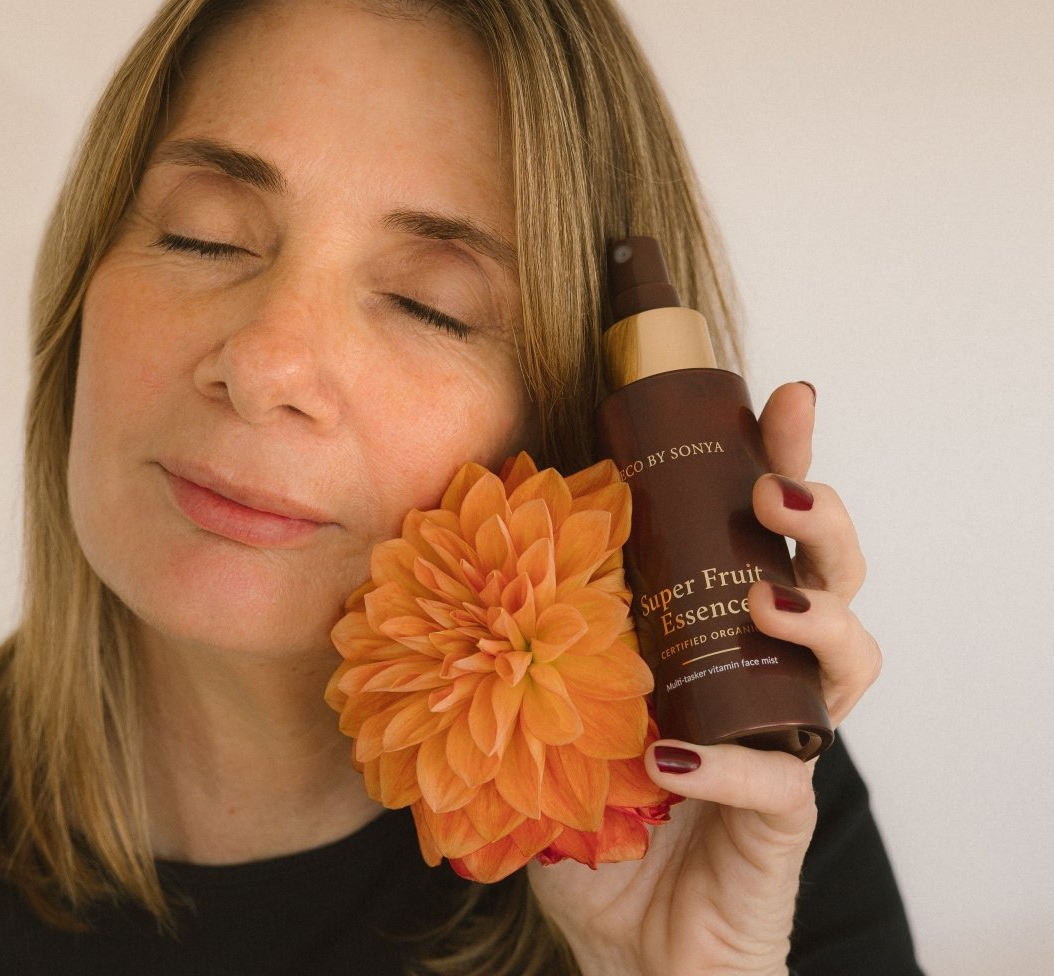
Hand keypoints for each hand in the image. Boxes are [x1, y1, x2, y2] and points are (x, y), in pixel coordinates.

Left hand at [528, 381, 881, 974]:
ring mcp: (786, 737)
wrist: (624, 935)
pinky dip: (729, 766)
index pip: (761, 527)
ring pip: (852, 657)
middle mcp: (765, 666)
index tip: (781, 399)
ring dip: (815, 616)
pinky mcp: (784, 816)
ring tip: (763, 601)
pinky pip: (782, 781)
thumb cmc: (589, 796)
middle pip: (833, 572)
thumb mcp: (547, 687)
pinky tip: (670, 758)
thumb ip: (529, 614)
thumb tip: (468, 513)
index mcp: (713, 620)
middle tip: (773, 492)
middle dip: (821, 517)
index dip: (783, 457)